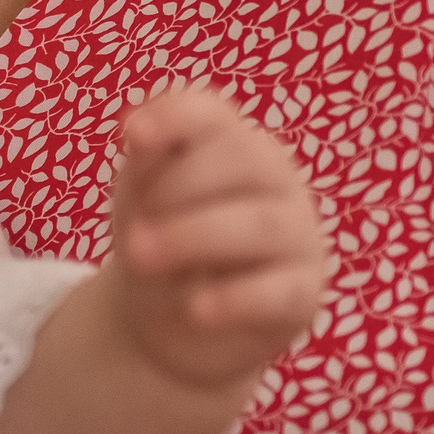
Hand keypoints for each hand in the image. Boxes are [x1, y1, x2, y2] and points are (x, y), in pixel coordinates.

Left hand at [106, 88, 332, 393]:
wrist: (170, 321)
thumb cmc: (159, 238)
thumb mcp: (141, 199)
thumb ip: (147, 165)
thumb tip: (139, 131)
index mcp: (229, 142)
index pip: (209, 112)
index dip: (173, 117)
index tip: (132, 135)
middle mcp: (275, 178)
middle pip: (243, 159)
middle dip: (177, 189)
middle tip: (131, 235)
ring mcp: (298, 234)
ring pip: (261, 225)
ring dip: (194, 238)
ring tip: (139, 260)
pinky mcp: (303, 293)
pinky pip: (279, 292)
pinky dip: (234, 298)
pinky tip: (195, 309)